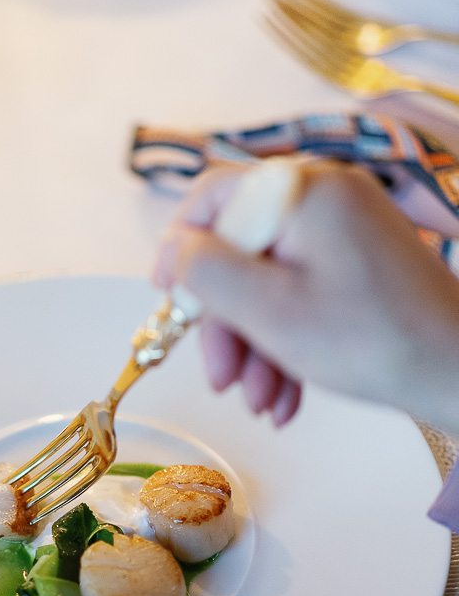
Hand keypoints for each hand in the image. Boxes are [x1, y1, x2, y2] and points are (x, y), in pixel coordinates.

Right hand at [154, 160, 458, 433]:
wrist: (457, 371)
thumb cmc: (371, 341)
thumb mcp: (267, 310)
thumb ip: (206, 271)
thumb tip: (173, 248)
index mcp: (303, 192)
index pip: (214, 197)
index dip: (179, 246)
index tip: (165, 296)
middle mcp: (325, 198)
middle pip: (241, 250)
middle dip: (225, 323)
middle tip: (222, 379)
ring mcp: (345, 230)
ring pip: (269, 280)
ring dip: (254, 346)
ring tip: (261, 402)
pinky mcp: (358, 261)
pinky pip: (301, 291)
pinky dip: (285, 341)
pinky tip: (286, 396)